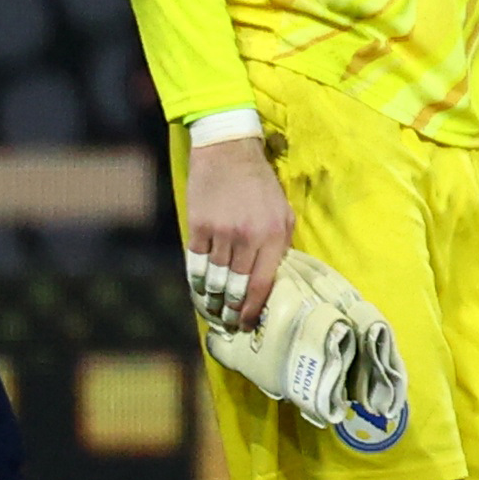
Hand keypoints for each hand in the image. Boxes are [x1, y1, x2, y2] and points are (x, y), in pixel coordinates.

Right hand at [181, 134, 293, 332]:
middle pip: (235, 285)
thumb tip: (273, 278)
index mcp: (273, 236)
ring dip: (212, 300)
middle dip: (231, 310)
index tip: (248, 324)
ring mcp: (220, 232)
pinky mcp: (198, 226)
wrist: (229, 154)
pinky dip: (195, 280)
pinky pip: (195, 262)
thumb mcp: (283, 213)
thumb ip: (280, 245)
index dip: (253, 308)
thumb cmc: (260, 186)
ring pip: (214, 277)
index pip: (263, 283)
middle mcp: (247, 237)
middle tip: (229, 325)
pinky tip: (198, 291)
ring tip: (213, 313)